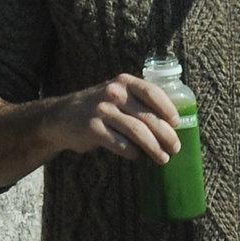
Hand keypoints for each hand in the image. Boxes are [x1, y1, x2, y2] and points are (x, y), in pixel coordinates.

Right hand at [46, 74, 179, 164]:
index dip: (168, 108)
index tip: (177, 123)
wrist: (61, 117)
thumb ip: (137, 101)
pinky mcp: (93, 129)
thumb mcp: (116, 94)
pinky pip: (120, 144)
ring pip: (137, 131)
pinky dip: (132, 153)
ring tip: (163, 158)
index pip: (152, 92)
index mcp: (124, 82)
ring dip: (154, 148)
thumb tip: (170, 123)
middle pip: (147, 116)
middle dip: (166, 135)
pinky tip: (137, 156)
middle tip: (175, 148)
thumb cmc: (98, 108)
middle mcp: (113, 93)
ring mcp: (102, 110)